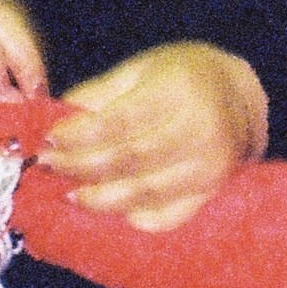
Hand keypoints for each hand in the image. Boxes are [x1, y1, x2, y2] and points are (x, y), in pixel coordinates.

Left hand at [38, 40, 266, 229]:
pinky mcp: (211, 192)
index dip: (80, 135)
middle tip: (48, 166)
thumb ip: (98, 94)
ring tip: (70, 193)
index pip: (121, 121)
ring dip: (101, 198)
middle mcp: (200, 130)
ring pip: (145, 194)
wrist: (238, 93)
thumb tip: (54, 120)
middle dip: (81, 166)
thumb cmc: (180, 76)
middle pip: (130, 160)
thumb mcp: (140, 69)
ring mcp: (209, 166)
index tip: (48, 140)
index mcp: (179, 91)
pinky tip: (110, 210)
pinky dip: (135, 218)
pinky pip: (168, 216)